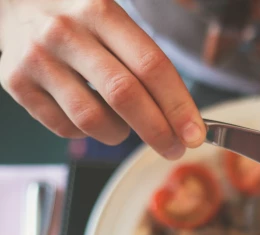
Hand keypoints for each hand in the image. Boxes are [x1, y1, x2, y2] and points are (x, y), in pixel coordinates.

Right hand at [0, 0, 204, 158]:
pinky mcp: (15, 82)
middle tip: (174, 149)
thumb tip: (184, 118)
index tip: (194, 134)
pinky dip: (86, 132)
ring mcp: (38, 58)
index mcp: (101, 11)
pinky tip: (90, 115)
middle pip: (125, 96)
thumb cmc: (77, 19)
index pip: (151, 66)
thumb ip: (144, 60)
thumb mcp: (111, 19)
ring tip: (124, 127)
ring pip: (92, 119)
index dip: (178, 106)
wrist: (11, 1)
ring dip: (119, 134)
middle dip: (158, 131)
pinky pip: (64, 127)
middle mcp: (67, 32)